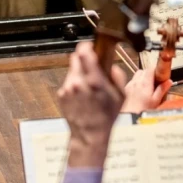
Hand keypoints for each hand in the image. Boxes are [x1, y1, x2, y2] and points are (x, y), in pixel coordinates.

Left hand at [58, 42, 126, 166]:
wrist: (90, 135)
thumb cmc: (106, 117)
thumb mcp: (121, 95)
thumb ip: (117, 76)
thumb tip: (111, 66)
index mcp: (94, 80)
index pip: (84, 52)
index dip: (87, 46)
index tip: (91, 46)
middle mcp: (78, 82)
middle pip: (76, 58)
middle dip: (84, 60)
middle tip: (92, 67)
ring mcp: (68, 88)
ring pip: (72, 70)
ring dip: (80, 73)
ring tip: (89, 86)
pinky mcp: (62, 95)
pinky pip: (69, 82)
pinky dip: (75, 85)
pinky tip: (83, 95)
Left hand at [121, 66, 172, 113]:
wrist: (128, 115)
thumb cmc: (142, 110)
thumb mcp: (155, 101)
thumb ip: (162, 90)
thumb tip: (169, 81)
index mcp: (145, 83)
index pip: (150, 69)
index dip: (155, 69)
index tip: (159, 72)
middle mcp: (136, 82)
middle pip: (143, 70)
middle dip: (149, 73)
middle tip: (154, 80)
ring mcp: (130, 84)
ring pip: (137, 74)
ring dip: (142, 77)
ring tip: (147, 85)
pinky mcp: (126, 88)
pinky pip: (132, 80)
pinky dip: (136, 82)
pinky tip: (139, 91)